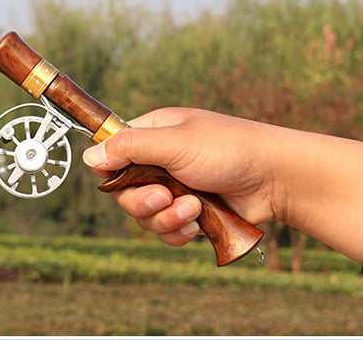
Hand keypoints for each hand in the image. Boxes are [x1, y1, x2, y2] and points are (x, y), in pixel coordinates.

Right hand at [82, 107, 277, 246]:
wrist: (277, 178)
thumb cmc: (229, 148)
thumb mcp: (174, 142)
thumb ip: (130, 148)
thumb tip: (89, 156)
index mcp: (153, 134)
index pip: (113, 153)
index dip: (112, 170)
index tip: (121, 180)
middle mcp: (160, 161)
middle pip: (124, 192)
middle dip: (143, 201)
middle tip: (165, 197)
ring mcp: (175, 188)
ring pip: (145, 215)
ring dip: (165, 218)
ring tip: (193, 209)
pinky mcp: (191, 213)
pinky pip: (167, 231)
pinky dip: (178, 232)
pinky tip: (196, 225)